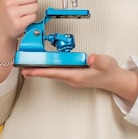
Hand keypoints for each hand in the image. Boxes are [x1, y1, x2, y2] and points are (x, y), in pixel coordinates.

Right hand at [0, 0, 40, 40]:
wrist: (0, 28)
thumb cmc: (7, 9)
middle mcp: (9, 0)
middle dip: (33, 0)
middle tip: (24, 4)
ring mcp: (13, 12)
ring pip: (35, 6)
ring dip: (32, 10)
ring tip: (23, 11)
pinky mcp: (18, 23)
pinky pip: (34, 17)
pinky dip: (31, 18)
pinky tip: (23, 18)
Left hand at [20, 54, 137, 102]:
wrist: (114, 81)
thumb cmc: (109, 72)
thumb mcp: (106, 63)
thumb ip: (98, 60)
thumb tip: (90, 57)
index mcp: (77, 75)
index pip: (55, 73)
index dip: (41, 71)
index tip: (30, 70)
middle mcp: (72, 78)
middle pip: (50, 75)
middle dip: (36, 72)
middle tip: (22, 68)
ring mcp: (72, 78)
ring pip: (52, 74)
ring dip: (40, 71)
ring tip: (28, 68)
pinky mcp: (73, 76)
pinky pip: (57, 73)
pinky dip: (48, 70)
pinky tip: (44, 66)